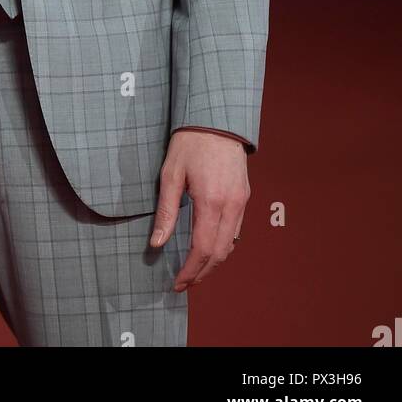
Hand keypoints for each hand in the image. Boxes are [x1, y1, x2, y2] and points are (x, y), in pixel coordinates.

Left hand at [150, 130, 248, 291]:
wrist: (217, 119)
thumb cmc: (190, 143)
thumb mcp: (170, 174)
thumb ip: (166, 211)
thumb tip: (156, 243)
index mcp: (211, 201)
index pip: (203, 249)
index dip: (190, 270)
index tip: (177, 283)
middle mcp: (231, 206)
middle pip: (220, 253)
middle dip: (202, 272)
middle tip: (184, 282)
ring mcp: (241, 202)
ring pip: (231, 244)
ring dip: (213, 261)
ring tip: (194, 269)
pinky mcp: (245, 196)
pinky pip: (236, 230)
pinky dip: (223, 245)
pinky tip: (208, 246)